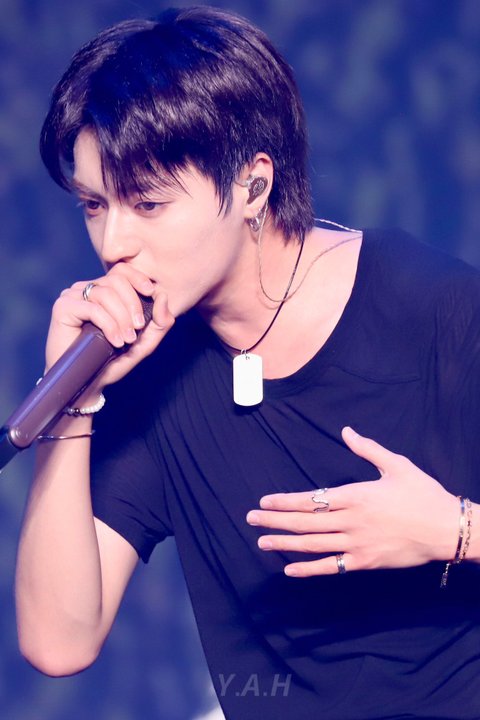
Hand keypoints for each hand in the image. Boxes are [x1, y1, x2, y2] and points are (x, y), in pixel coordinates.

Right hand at [45, 263, 174, 392]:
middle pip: (116, 280)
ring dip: (121, 318)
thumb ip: (160, 322)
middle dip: (133, 304)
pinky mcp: (62, 307)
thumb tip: (163, 295)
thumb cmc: (112, 361)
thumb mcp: (144, 343)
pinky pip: (92, 308)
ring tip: (126, 340)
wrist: (86, 382)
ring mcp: (73, 296)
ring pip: (105, 293)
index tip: (151, 292)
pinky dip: (108, 325)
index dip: (138, 277)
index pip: (121, 270)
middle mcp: (87, 290)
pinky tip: (114, 341)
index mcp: (105, 292)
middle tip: (138, 329)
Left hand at [246, 427, 459, 576]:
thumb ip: (367, 449)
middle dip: (275, 522)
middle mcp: (350, 521)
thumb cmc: (422, 493)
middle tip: (251, 520)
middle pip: (305, 523)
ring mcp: (356, 545)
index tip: (265, 502)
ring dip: (285, 545)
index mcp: (355, 495)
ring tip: (262, 543)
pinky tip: (289, 570)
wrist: (446, 528)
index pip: (311, 500)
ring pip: (312, 545)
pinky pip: (331, 568)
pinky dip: (309, 570)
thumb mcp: (396, 464)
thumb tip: (346, 431)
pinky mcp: (364, 562)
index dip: (284, 502)